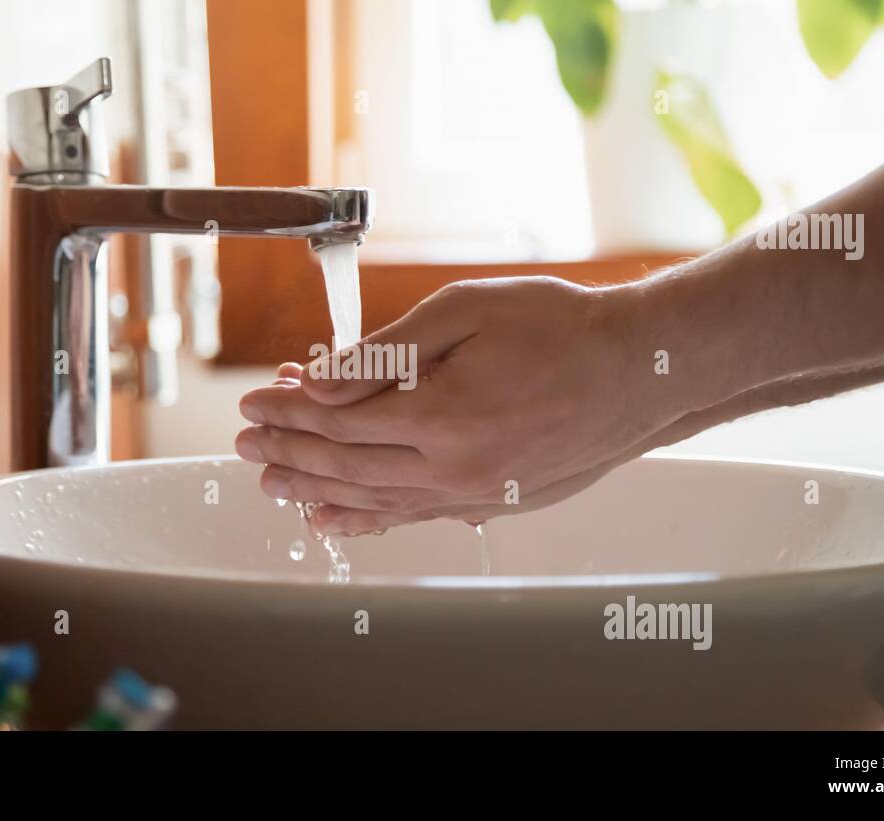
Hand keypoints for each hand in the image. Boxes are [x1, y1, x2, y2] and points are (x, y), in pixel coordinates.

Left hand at [234, 275, 731, 534]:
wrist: (638, 372)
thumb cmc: (561, 329)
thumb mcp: (465, 313)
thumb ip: (387, 354)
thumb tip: (319, 382)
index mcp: (440, 416)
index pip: (337, 421)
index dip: (288, 409)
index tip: (255, 397)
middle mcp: (451, 468)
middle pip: (344, 465)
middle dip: (287, 449)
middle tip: (245, 439)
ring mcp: (471, 494)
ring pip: (370, 499)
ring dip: (313, 489)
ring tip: (270, 481)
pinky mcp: (490, 503)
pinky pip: (410, 518)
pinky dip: (364, 520)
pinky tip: (332, 519)